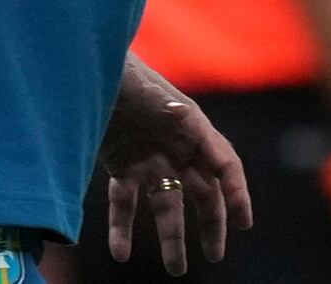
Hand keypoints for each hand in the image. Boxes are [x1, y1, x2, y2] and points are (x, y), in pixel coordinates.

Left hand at [97, 57, 253, 273]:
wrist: (86, 66)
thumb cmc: (122, 72)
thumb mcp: (145, 88)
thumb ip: (165, 106)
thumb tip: (184, 118)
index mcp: (191, 126)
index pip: (223, 163)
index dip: (235, 191)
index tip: (244, 221)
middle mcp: (175, 146)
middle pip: (201, 191)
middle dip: (212, 223)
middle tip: (215, 255)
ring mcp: (149, 158)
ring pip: (167, 205)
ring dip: (172, 236)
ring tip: (175, 269)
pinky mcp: (122, 165)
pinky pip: (126, 204)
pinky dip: (123, 228)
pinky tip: (120, 252)